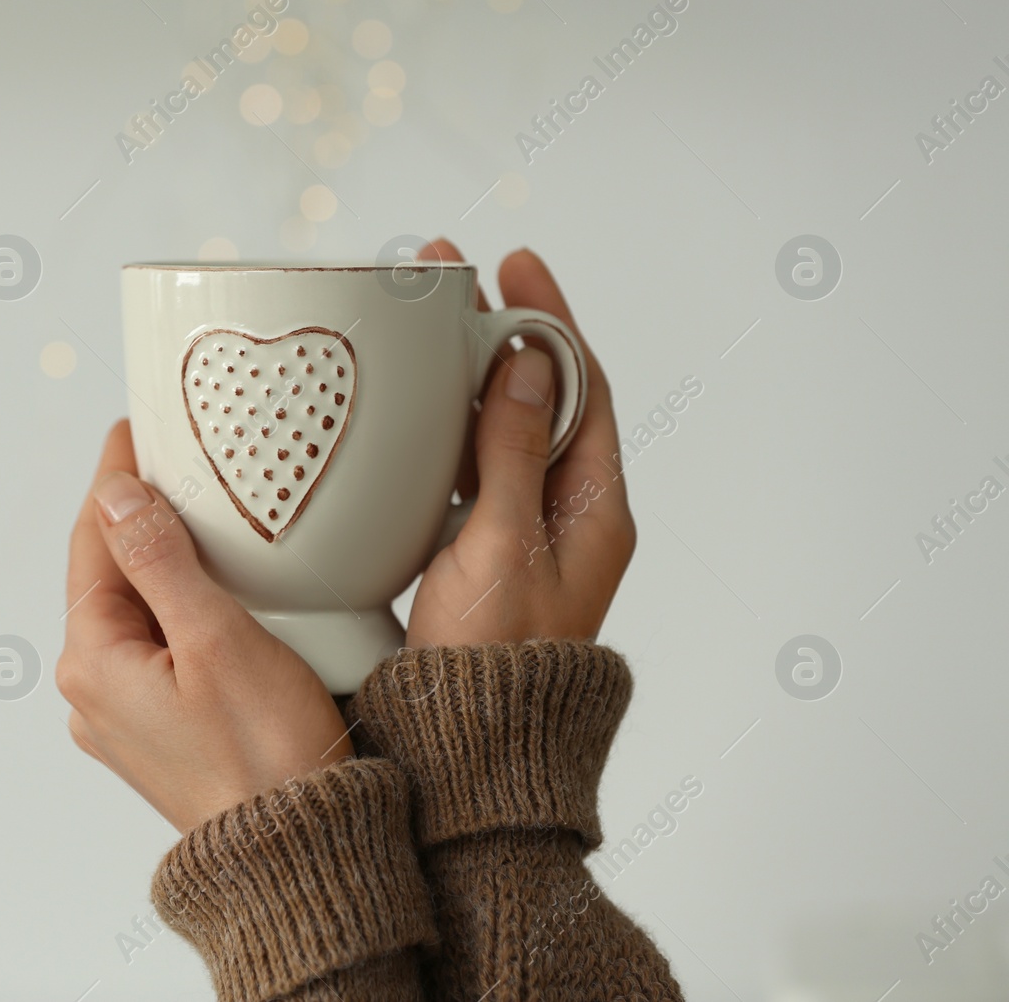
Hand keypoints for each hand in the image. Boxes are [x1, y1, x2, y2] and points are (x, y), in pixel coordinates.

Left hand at [56, 420, 351, 832]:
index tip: (134, 432)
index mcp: (94, 662)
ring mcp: (125, 715)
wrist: (298, 860)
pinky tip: (217, 592)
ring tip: (201, 514)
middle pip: (108, 574)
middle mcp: (95, 691)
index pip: (93, 540)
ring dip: (162, 562)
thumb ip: (162, 561)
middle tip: (175, 460)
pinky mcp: (160, 731)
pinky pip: (157, 647)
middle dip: (138, 516)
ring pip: (135, 611)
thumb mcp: (216, 640)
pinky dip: (180, 607)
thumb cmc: (267, 761)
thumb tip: (119, 496)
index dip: (115, 479)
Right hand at [406, 240, 635, 647]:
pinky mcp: (487, 548)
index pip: (584, 387)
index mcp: (594, 510)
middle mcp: (569, 513)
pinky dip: (452, 426)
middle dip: (506, 333)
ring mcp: (528, 530)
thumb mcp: (501, 547)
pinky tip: (419, 405)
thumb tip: (529, 366)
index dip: (551, 320)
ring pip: (507, 429)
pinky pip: (477, 467)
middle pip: (544, 398)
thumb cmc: (493, 662)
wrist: (475, 746)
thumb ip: (514, 454)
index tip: (518, 266)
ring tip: (433, 324)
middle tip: (457, 278)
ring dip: (474, 375)